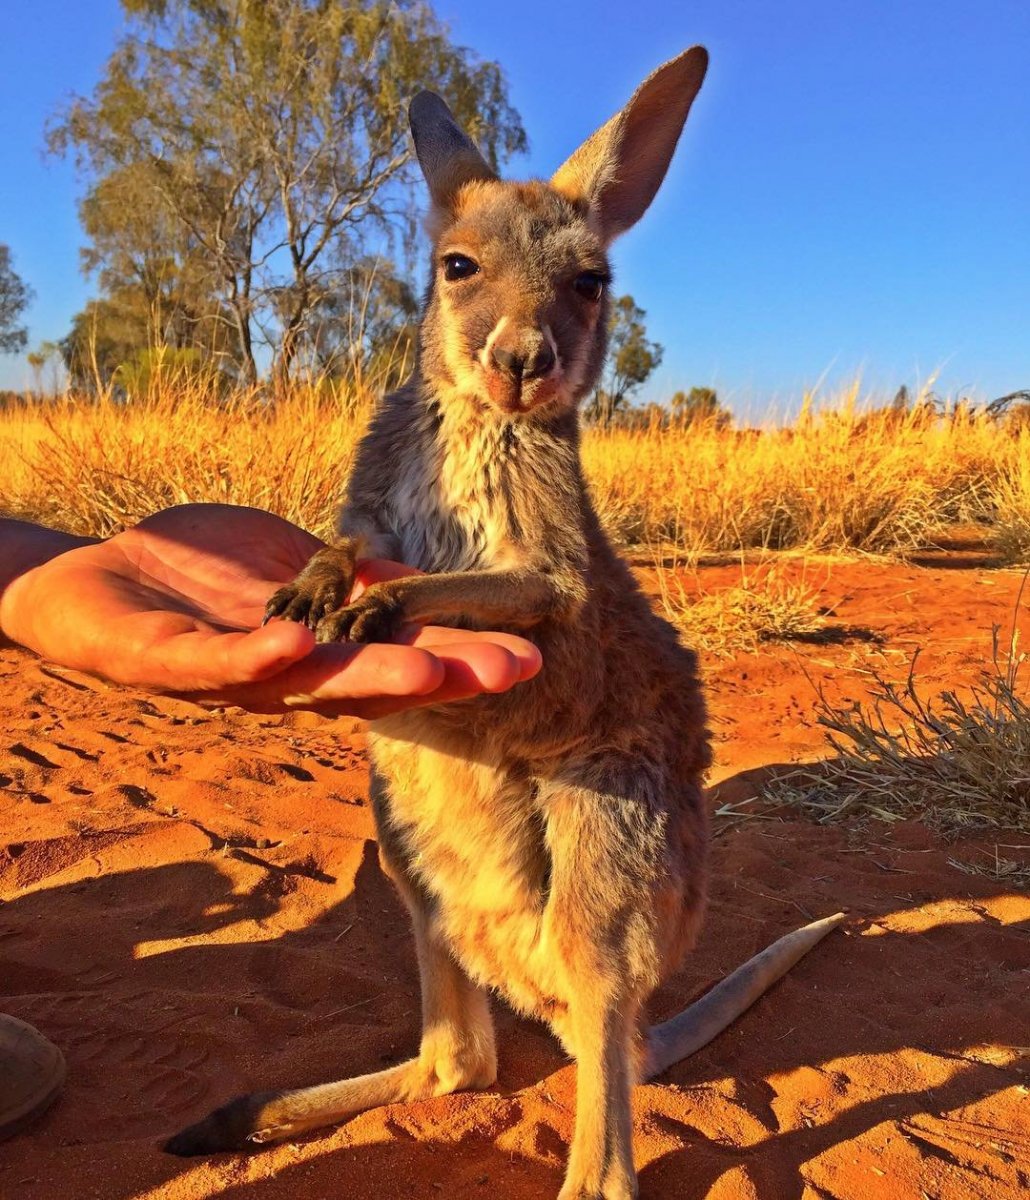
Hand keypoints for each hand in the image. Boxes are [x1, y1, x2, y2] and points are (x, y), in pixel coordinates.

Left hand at [0, 504, 540, 717]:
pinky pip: (217, 664)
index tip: (526, 652)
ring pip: (307, 684)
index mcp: (319, 653)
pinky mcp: (168, 664)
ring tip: (432, 673)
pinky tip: (299, 641)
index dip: (461, 658)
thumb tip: (424, 583)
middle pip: (372, 683)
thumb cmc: (198, 574)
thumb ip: (351, 581)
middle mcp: (285, 679)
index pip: (400, 658)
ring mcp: (229, 677)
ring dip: (370, 680)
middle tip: (513, 671)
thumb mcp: (292, 569)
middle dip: (443, 677)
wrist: (93, 581)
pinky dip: (258, 657)